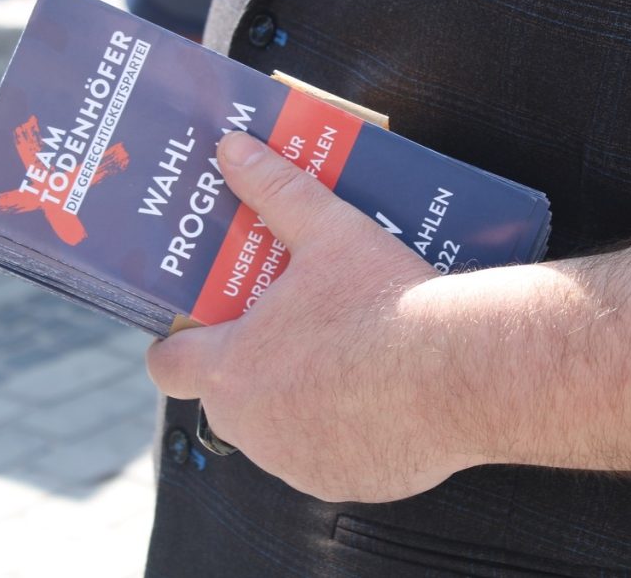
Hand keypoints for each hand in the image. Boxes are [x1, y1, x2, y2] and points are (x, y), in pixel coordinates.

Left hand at [147, 132, 483, 501]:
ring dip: (297, 403)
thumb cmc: (385, 303)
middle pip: (229, 397)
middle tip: (293, 331)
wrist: (462, 370)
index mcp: (232, 368)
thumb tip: (233, 149)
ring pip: (278, 431)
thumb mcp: (329, 233)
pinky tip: (378, 400)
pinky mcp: (343, 483)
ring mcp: (297, 462)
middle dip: (252, 367)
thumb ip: (274, 190)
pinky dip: (342, 434)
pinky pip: (327, 458)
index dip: (177, 344)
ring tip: (342, 361)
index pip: (168, 366)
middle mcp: (252, 427)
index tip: (197, 330)